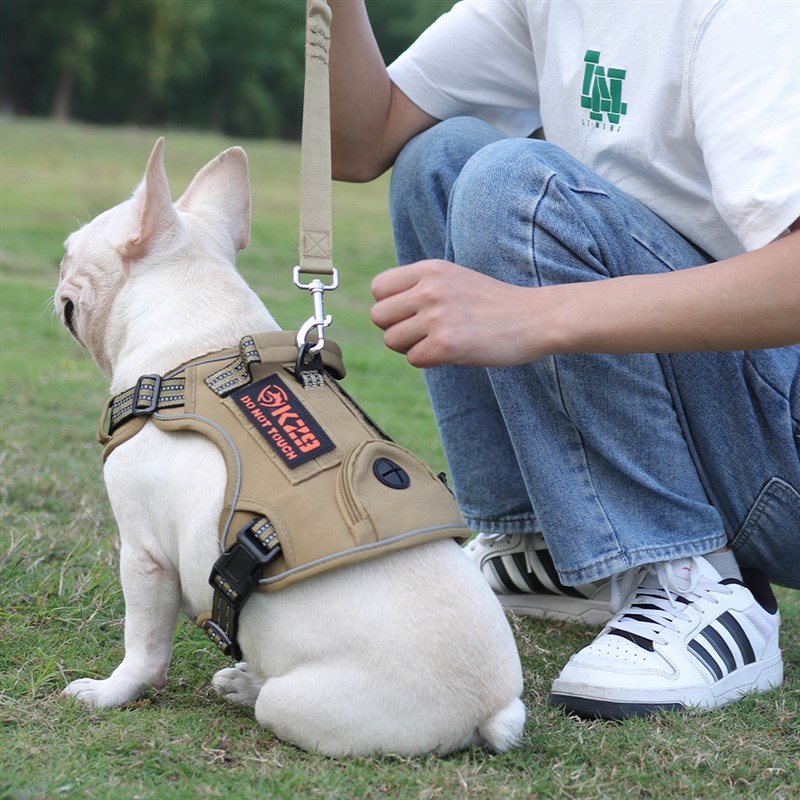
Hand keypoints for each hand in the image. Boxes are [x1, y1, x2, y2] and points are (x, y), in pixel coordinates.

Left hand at [370, 260, 545, 367]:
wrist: (535, 318)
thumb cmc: (493, 303)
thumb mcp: (453, 279)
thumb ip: (420, 287)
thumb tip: (382, 311)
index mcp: (429, 269)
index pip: (378, 289)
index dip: (390, 306)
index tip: (412, 314)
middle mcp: (429, 289)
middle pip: (379, 316)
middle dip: (397, 329)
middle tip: (424, 333)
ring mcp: (437, 316)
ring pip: (392, 340)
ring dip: (412, 347)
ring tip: (441, 341)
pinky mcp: (446, 344)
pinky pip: (413, 359)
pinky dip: (429, 361)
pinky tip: (453, 352)